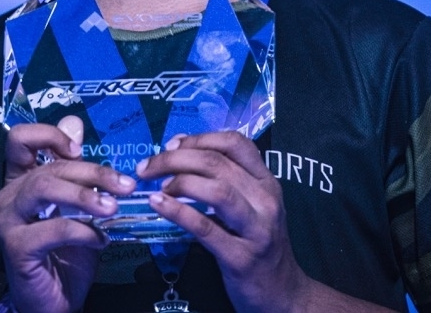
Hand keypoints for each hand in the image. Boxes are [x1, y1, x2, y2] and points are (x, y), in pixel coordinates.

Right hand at [0, 116, 136, 312]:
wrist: (56, 302)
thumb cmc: (66, 253)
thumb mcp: (76, 205)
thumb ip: (75, 169)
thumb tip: (75, 122)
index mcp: (20, 180)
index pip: (19, 139)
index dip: (49, 135)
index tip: (79, 149)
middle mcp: (8, 196)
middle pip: (47, 166)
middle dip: (92, 172)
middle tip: (125, 186)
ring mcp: (8, 222)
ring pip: (45, 189)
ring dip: (85, 196)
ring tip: (113, 207)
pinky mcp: (16, 248)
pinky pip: (53, 229)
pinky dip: (83, 230)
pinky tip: (101, 240)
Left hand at [136, 131, 308, 312]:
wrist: (282, 292)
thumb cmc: (258, 242)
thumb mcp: (252, 204)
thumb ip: (225, 179)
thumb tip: (180, 149)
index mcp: (266, 181)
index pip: (235, 143)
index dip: (200, 138)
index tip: (172, 144)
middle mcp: (266, 200)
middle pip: (217, 163)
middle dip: (175, 159)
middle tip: (148, 167)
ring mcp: (257, 229)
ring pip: (217, 190)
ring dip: (180, 182)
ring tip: (158, 187)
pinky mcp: (241, 257)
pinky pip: (205, 228)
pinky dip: (178, 212)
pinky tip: (159, 205)